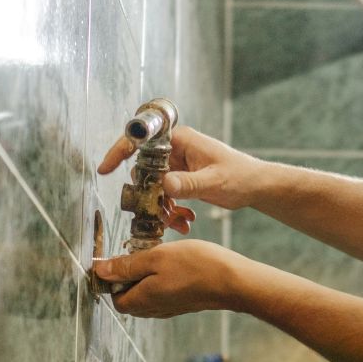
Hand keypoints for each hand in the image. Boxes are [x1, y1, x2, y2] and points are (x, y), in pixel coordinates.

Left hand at [93, 240, 251, 318]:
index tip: (117, 258)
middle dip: (126, 278)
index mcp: (142, 300)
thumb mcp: (156, 258)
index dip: (110, 280)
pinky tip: (171, 264)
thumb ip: (126, 266)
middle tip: (137, 254)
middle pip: (128, 298)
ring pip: (145, 295)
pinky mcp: (183, 303)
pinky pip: (161, 294)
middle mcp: (154, 309)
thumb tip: (100, 270)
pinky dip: (158, 281)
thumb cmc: (196, 266)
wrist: (233, 281)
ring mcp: (170, 308)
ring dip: (144, 278)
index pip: (114, 298)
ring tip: (155, 257)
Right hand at [97, 125, 264, 235]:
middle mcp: (175, 150)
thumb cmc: (241, 176)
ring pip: (153, 187)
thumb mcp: (214, 182)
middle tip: (157, 212)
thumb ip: (189, 184)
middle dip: (148, 195)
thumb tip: (165, 184)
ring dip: (160, 207)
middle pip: (144, 170)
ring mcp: (177, 165)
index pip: (142, 139)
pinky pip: (164, 196)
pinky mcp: (180, 180)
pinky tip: (184, 222)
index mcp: (180, 140)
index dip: (120, 151)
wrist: (256, 187)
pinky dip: (170, 211)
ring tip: (178, 221)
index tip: (106, 168)